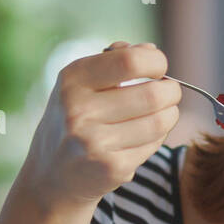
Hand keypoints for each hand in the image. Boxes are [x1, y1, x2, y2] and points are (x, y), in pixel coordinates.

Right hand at [19, 41, 181, 212]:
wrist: (52, 173)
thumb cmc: (76, 118)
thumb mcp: (82, 82)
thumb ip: (115, 60)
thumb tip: (150, 50)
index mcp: (73, 79)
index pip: (131, 61)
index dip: (156, 62)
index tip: (157, 70)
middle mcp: (79, 109)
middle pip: (153, 94)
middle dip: (171, 92)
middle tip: (169, 94)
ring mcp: (94, 141)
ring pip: (159, 122)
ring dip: (169, 116)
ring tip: (160, 115)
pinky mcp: (111, 168)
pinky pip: (154, 145)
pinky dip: (157, 139)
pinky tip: (143, 138)